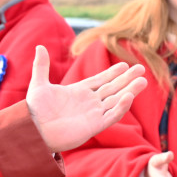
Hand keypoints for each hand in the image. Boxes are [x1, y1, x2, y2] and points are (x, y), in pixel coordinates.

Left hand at [26, 45, 147, 152]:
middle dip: (126, 79)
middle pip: (112, 88)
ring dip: (129, 91)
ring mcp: (92, 114)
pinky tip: (129, 97)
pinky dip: (120, 107)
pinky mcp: (94, 126)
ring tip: (143, 81)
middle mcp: (88, 103)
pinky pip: (111, 116)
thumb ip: (41, 66)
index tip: (124, 64)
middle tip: (141, 68)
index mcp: (77, 92)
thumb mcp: (39, 84)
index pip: (99, 80)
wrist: (33, 130)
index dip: (112, 73)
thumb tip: (39, 46)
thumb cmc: (34, 110)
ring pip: (115, 100)